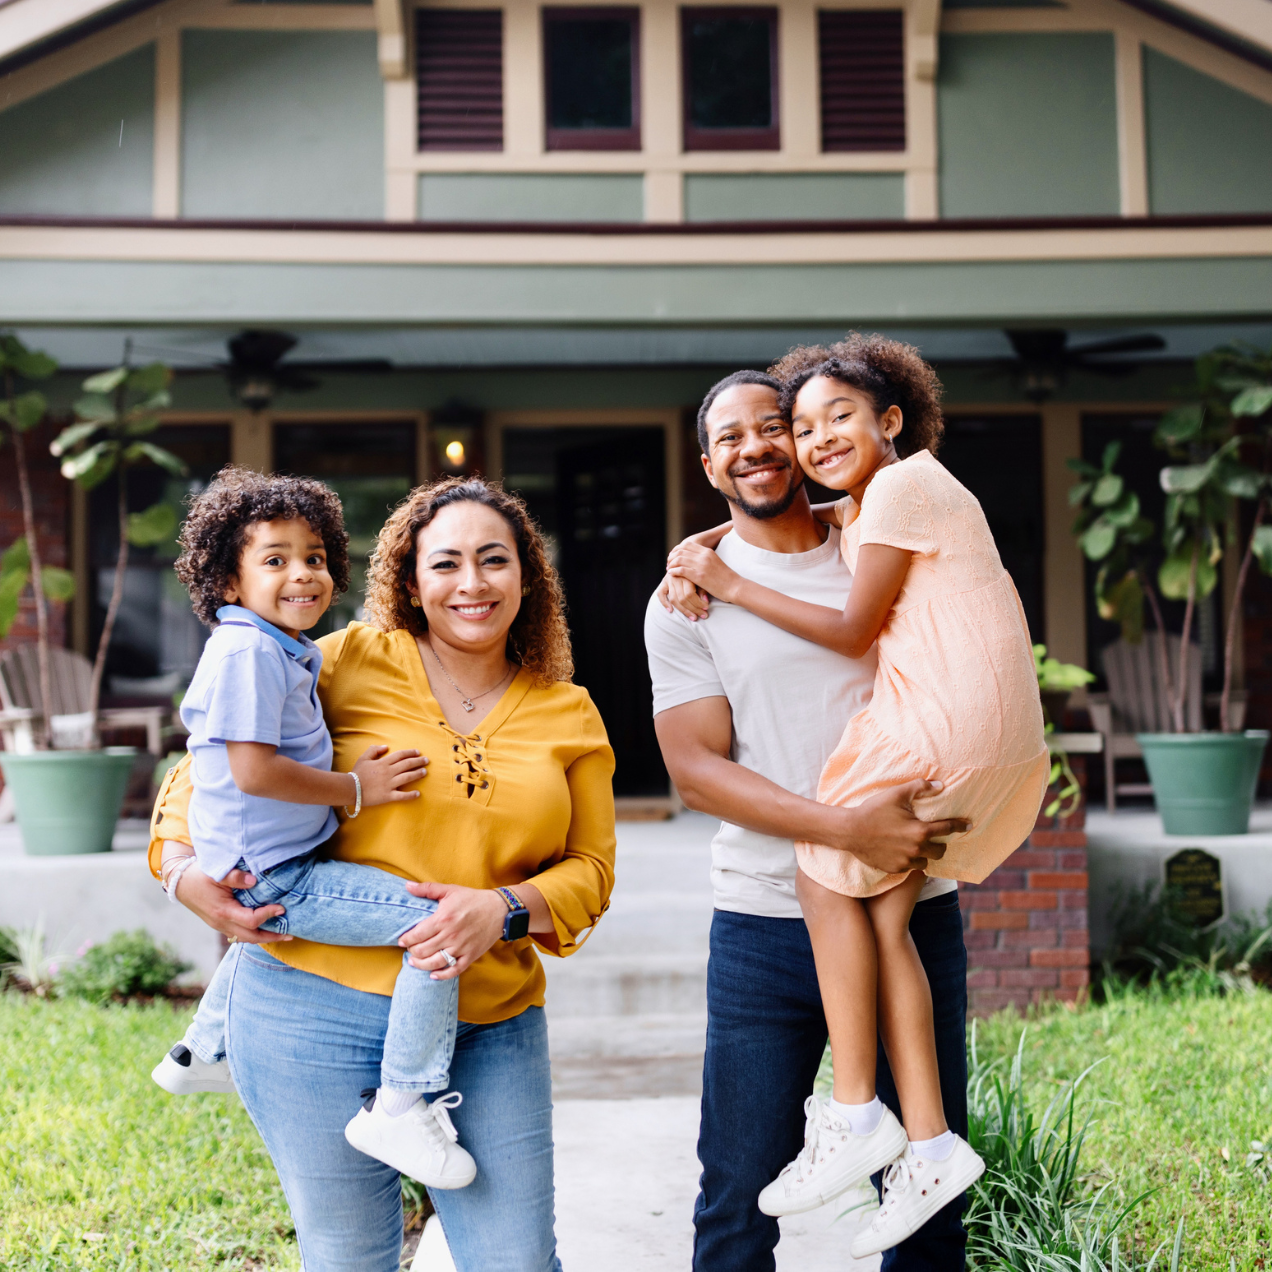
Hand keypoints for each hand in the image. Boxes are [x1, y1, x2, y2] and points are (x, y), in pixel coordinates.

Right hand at [173, 864, 292, 944]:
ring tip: (281, 935)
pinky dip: (252, 934)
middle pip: (250, 937)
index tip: (282, 908)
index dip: (268, 915)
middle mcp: (221, 922)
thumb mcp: (216, 872)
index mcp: (223, 911)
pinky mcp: (218, 923)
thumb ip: (235, 877)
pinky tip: (262, 930)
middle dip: (271, 937)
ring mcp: (219, 925)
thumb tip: (254, 881)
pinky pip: (237, 934)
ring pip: (243, 938)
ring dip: (262, 938)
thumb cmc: (199, 875)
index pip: (251, 920)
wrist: (179, 882)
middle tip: (290, 934)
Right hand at [351, 745, 428, 807]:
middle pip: (407, 764)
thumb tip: (386, 746)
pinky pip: (401, 796)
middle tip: (426, 761)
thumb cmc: (356, 773)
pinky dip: (410, 795)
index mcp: (383, 763)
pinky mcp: (387, 796)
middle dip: (418, 762)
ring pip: (407, 777)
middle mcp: (388, 772)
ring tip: (425, 772)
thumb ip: (374, 750)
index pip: (400, 755)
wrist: (349, 789)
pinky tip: (418, 794)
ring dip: (417, 774)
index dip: (410, 753)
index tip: (418, 752)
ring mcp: (389, 784)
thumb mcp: (363, 758)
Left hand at [397, 882, 506, 980]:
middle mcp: (451, 935)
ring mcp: (461, 947)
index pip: (417, 935)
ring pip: (434, 963)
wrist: (499, 909)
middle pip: (422, 951)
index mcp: (443, 919)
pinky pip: (454, 970)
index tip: (402, 940)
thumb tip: (407, 887)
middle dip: (412, 952)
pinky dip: (441, 975)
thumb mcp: (450, 890)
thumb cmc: (472, 899)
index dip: (406, 939)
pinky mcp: (471, 956)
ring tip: (414, 962)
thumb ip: (427, 889)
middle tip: (409, 949)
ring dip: (421, 965)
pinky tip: (433, 975)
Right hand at [657, 570, 709, 620]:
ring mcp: (668, 580)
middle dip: (694, 609)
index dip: (698, 603)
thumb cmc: (697, 573)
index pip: (690, 593)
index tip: (706, 608)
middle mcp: (676, 577)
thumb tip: (705, 602)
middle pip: (682, 598)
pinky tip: (671, 611)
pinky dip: (664, 603)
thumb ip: (702, 590)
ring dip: (684, 611)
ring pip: (673, 599)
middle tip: (703, 615)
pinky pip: (660, 594)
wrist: (684, 563)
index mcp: (687, 574)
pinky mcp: (663, 583)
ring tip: (693, 617)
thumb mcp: (702, 579)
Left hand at [667, 543, 739, 602]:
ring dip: (671, 564)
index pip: (687, 545)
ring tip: (669, 569)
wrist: (735, 587)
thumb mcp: (716, 563)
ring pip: (679, 559)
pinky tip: (671, 574)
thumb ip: (705, 559)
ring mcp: (701, 566)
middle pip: (681, 551)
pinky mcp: (699, 576)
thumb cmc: (726, 578)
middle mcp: (704, 556)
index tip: (674, 556)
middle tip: (669, 563)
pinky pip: (681, 570)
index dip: (678, 549)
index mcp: (708, 551)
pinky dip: (674, 571)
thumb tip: (694, 560)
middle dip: (672, 556)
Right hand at [829, 780, 967, 875]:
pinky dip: (909, 860)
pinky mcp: (894, 869)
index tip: (968, 825)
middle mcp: (916, 849)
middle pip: (940, 851)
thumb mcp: (896, 794)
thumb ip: (920, 788)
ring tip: (917, 846)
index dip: (960, 826)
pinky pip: (909, 867)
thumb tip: (940, 785)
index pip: (947, 829)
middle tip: (934, 838)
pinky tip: (902, 851)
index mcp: (920, 831)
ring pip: (925, 862)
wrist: (850, 831)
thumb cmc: (873, 810)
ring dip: (924, 854)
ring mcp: (905, 862)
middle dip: (941, 845)